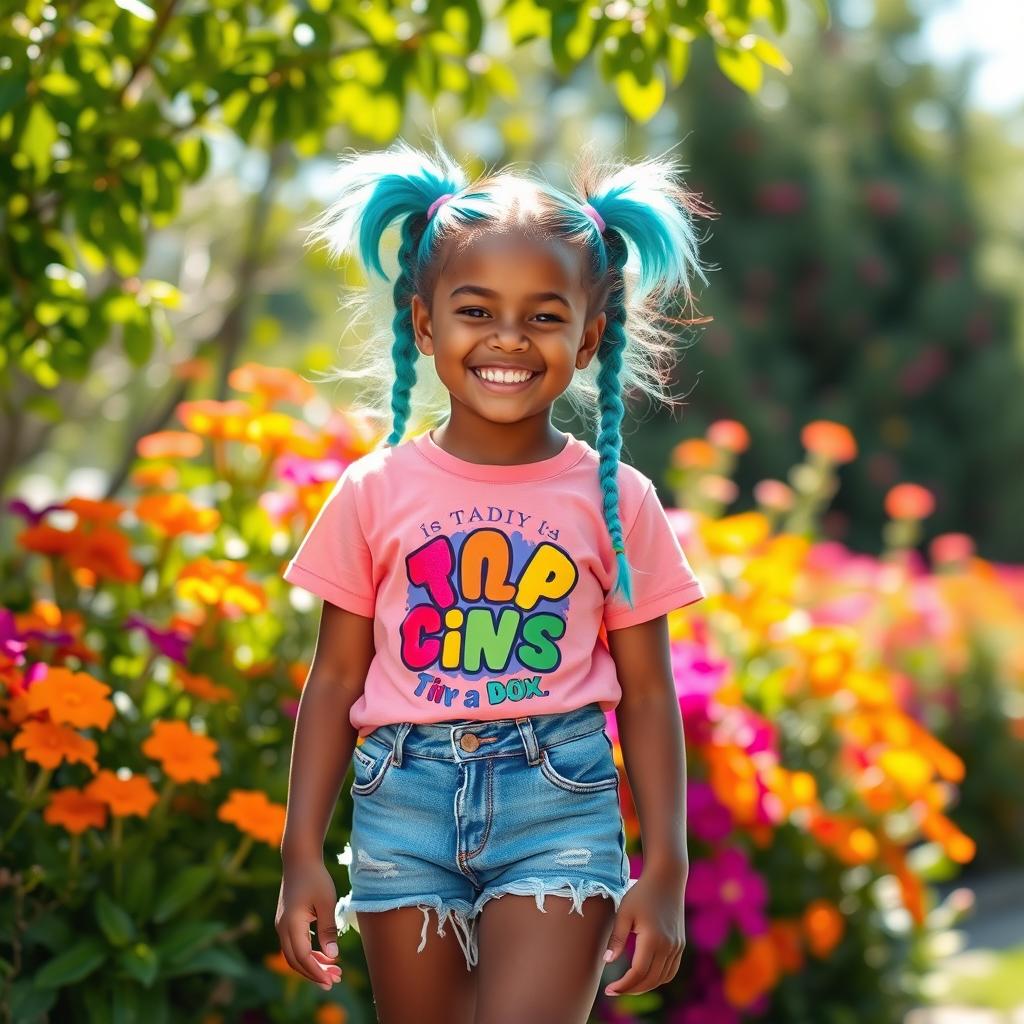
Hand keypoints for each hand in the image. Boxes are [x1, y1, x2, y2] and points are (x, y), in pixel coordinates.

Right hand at [275, 856, 343, 990]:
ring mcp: (282, 925)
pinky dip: (308, 953)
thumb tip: (332, 956)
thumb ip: (328, 930)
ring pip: (294, 954)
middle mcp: (282, 927)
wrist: (299, 859)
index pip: (303, 956)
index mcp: (291, 924)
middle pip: (296, 961)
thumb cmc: (315, 878)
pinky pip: (294, 945)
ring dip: (311, 964)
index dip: (317, 971)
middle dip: (314, 973)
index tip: (332, 980)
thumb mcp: (326, 902)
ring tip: (333, 970)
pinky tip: (323, 955)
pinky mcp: (285, 921)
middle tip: (334, 980)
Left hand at [603, 862, 686, 996]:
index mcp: (653, 939)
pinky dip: (658, 978)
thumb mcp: (624, 912)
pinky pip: (671, 970)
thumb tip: (607, 961)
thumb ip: (616, 938)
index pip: (638, 973)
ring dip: (645, 986)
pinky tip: (645, 977)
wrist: (667, 878)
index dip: (623, 985)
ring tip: (628, 986)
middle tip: (615, 991)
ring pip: (662, 978)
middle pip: (650, 980)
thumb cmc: (641, 893)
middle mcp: (668, 946)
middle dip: (632, 989)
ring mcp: (677, 946)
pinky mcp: (680, 944)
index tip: (609, 990)